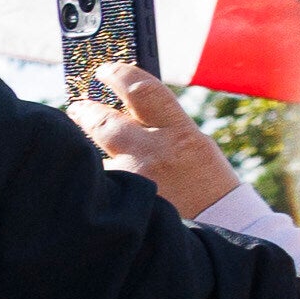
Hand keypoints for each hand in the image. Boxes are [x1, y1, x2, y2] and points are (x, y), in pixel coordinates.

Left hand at [91, 62, 247, 216]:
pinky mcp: (120, 201)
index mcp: (181, 132)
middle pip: (104, 120)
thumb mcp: (194, 147)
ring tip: (80, 153)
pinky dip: (90, 182)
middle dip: (85, 110)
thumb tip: (123, 105)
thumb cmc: (205, 185)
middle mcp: (155, 151)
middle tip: (77, 106)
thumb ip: (163, 127)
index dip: (119, 74)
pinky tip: (88, 188)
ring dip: (84, 154)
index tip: (105, 69)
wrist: (222, 229)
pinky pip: (96, 184)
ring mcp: (134, 177)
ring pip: (93, 156)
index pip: (144, 90)